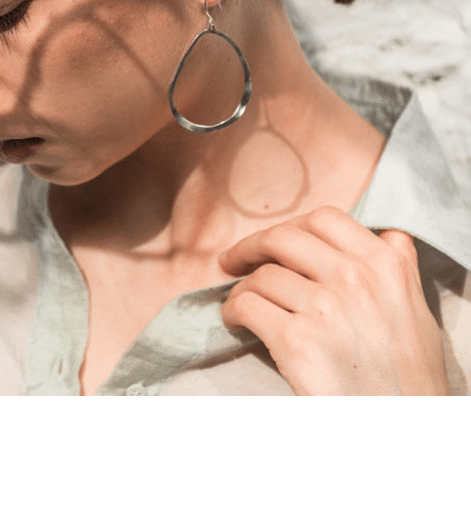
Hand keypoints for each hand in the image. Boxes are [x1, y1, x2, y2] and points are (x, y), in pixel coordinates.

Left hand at [219, 206, 449, 395]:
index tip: (274, 240)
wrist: (404, 428)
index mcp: (385, 265)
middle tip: (234, 260)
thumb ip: (399, 267)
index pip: (324, 219)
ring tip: (240, 302)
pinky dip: (233, 311)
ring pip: (261, 275)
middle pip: (283, 238)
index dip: (291, 226)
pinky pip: (247, 306)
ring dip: (242, 287)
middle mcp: (354, 278)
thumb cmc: (410, 377)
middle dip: (250, 246)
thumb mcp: (415, 310)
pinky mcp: (296, 340)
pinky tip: (236, 322)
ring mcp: (324, 307)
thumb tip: (387, 235)